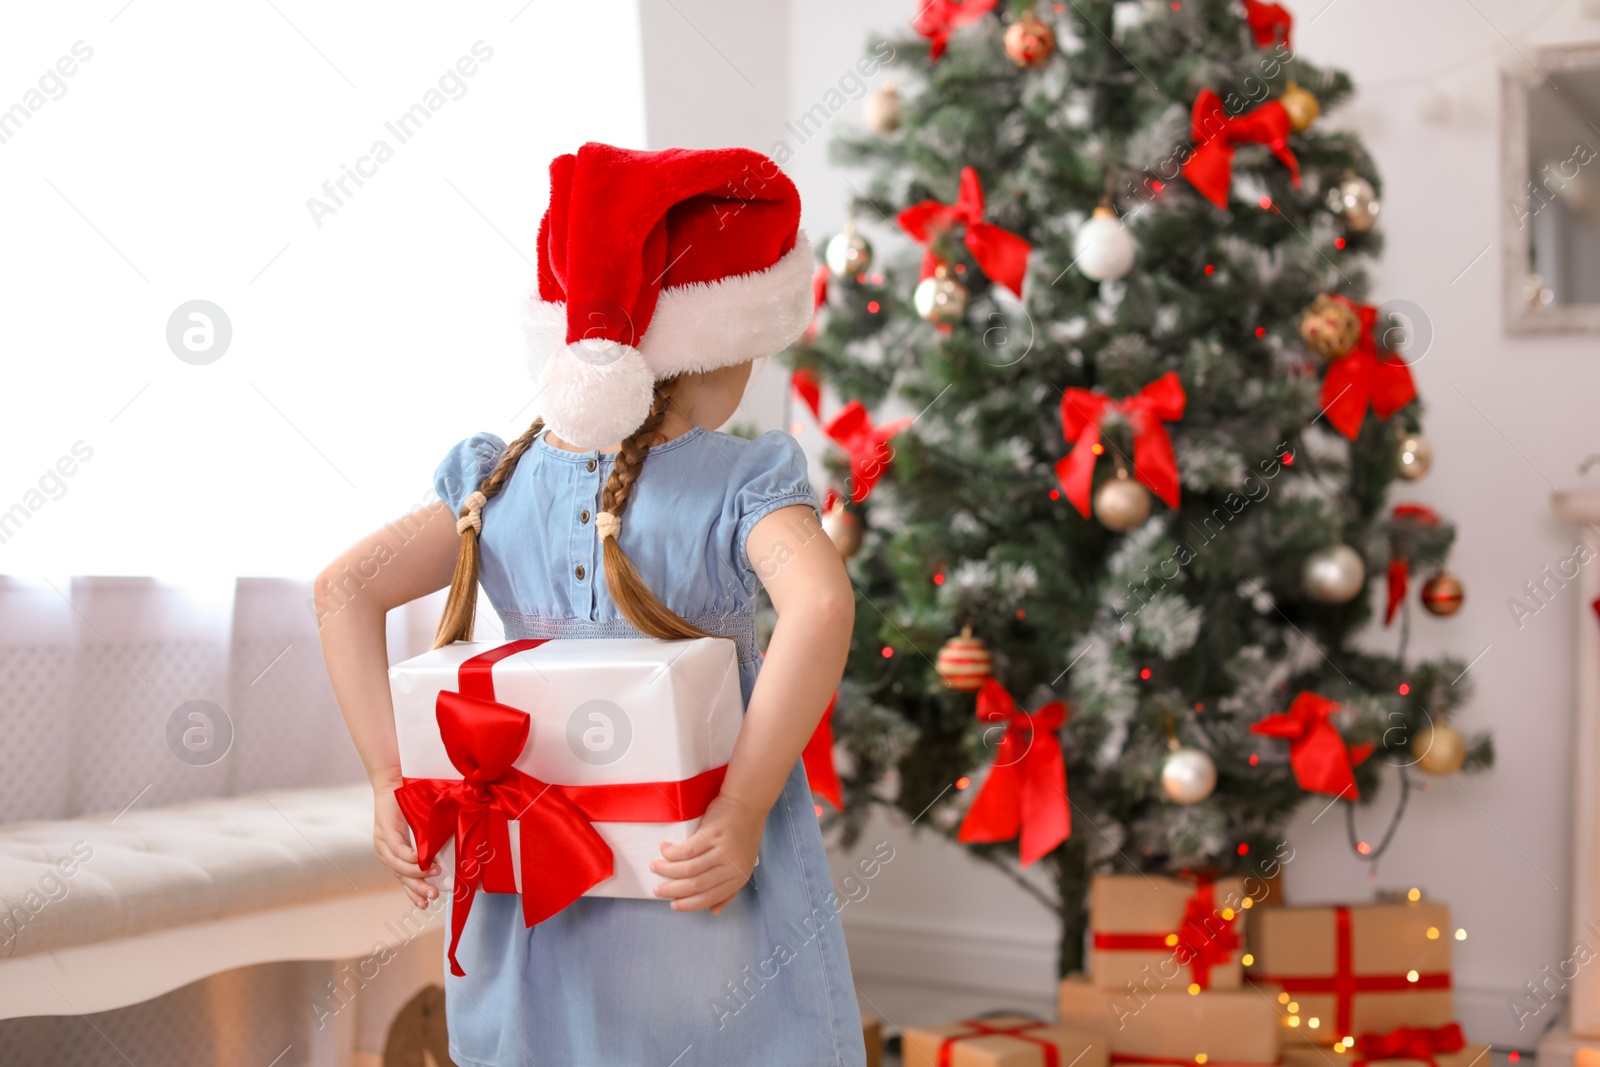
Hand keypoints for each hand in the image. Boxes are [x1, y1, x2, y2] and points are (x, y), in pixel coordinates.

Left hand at [373, 782, 438, 907]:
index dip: (413, 892)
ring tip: (436, 874)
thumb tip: (448, 856)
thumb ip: (428, 844)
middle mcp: (384, 852)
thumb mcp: (420, 829)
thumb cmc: (410, 803)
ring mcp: (383, 844)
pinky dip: (412, 859)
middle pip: (401, 878)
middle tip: (432, 897)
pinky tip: (424, 861)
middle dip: (418, 889)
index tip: (424, 904)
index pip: (402, 879)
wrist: (395, 780)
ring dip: (418, 873)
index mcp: (392, 854)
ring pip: (400, 868)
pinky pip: (399, 852)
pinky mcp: (384, 833)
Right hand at [649, 793, 766, 914]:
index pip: (710, 897)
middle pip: (695, 885)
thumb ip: (729, 889)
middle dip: (672, 890)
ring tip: (655, 867)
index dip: (689, 904)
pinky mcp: (712, 834)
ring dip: (667, 870)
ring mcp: (722, 850)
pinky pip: (686, 850)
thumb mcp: (742, 865)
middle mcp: (731, 866)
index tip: (672, 904)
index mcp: (738, 877)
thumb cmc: (743, 834)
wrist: (748, 803)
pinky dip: (671, 852)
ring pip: (688, 868)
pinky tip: (664, 849)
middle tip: (657, 890)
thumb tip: (713, 911)